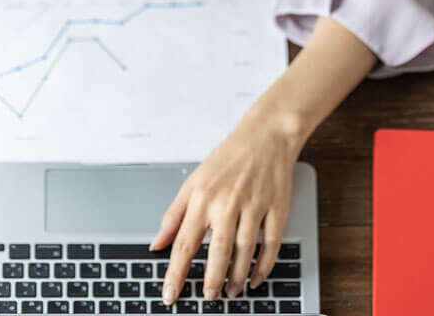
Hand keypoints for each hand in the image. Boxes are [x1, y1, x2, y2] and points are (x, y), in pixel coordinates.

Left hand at [150, 109, 304, 302]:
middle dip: (211, 280)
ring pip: (245, 252)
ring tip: (230, 291)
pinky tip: (254, 278)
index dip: (175, 273)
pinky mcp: (277, 209)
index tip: (170, 295)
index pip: (184, 242)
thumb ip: (174, 215)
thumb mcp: (193, 181)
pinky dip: (263, 266)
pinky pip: (271, 246)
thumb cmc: (227, 158)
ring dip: (237, 277)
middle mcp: (227, 202)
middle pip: (218, 251)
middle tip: (207, 297)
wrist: (265, 136)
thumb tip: (157, 244)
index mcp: (202, 196)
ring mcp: (254, 206)